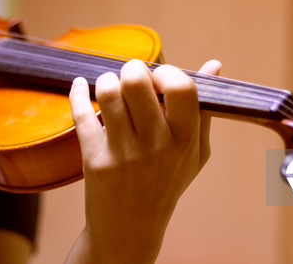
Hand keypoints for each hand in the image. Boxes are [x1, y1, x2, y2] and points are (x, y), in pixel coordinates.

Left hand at [66, 59, 220, 262]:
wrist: (131, 228)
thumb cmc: (166, 183)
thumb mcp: (195, 151)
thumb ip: (204, 108)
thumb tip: (215, 64)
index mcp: (185, 140)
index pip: (180, 86)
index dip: (166, 72)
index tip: (158, 79)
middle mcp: (156, 145)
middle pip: (137, 81)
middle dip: (131, 69)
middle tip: (130, 78)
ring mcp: (124, 153)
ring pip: (108, 92)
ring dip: (107, 81)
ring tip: (111, 89)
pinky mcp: (95, 159)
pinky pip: (82, 112)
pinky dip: (77, 91)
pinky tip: (80, 86)